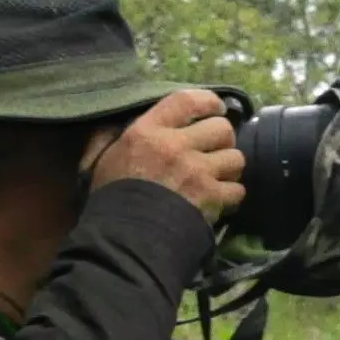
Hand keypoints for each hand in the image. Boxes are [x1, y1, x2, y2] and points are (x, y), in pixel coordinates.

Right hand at [84, 89, 245, 223]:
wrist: (124, 238)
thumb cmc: (110, 199)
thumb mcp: (102, 160)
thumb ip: (111, 138)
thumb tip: (114, 126)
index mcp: (148, 131)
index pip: (188, 100)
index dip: (208, 101)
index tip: (216, 108)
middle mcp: (176, 146)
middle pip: (221, 128)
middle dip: (223, 139)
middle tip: (215, 150)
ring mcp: (197, 171)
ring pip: (235, 158)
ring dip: (230, 168)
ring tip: (219, 177)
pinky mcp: (211, 197)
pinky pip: (237, 190)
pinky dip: (231, 196)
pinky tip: (221, 200)